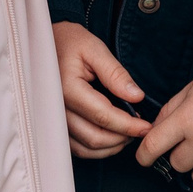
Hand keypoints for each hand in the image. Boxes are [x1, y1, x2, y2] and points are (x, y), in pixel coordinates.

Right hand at [54, 22, 151, 157]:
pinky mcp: (56, 126)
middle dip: (122, 138)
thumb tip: (136, 97)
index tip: (147, 127)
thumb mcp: (94, 48)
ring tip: (127, 134)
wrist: (44, 44)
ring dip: (111, 147)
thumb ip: (115, 73)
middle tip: (140, 130)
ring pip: (86, 148)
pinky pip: (77, 148)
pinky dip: (97, 149)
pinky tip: (110, 137)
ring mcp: (54, 120)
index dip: (128, 125)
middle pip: (95, 137)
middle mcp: (58, 109)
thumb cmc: (69, 42)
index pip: (103, 116)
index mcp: (68, 88)